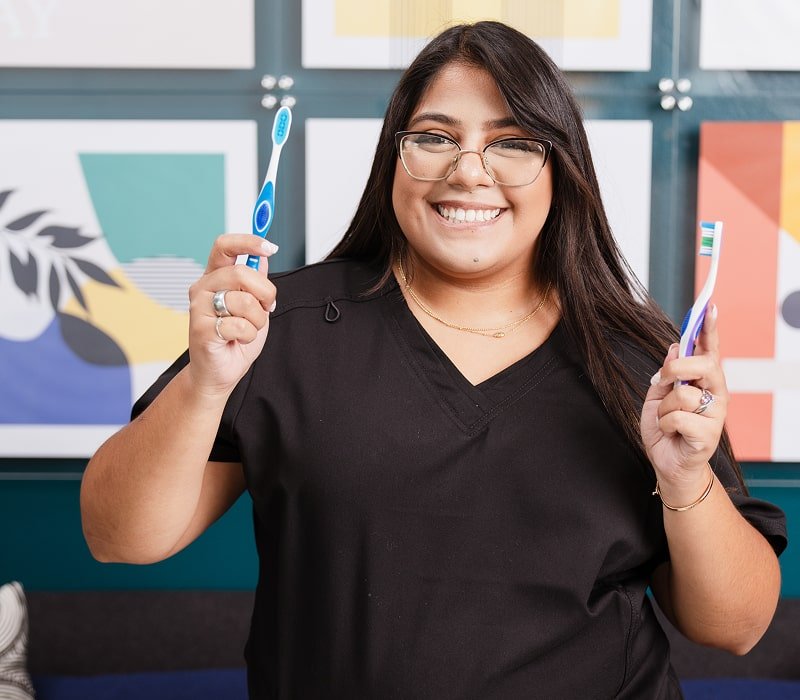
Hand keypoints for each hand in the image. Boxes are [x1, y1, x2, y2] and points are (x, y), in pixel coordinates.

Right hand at [186, 234, 278, 396]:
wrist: (219, 372)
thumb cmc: (235, 339)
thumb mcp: (254, 306)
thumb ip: (256, 283)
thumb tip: (262, 258)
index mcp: (214, 277)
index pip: (224, 246)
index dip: (248, 241)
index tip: (270, 246)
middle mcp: (203, 288)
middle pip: (242, 273)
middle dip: (265, 292)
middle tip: (267, 306)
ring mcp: (199, 308)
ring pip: (244, 301)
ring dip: (257, 320)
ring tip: (247, 329)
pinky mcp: (201, 329)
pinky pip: (239, 325)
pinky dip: (248, 335)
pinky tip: (237, 340)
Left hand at [640, 305, 728, 502]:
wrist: (667, 463)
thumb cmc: (666, 429)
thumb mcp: (657, 396)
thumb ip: (667, 373)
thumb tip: (674, 347)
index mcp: (705, 381)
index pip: (709, 349)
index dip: (709, 328)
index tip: (709, 307)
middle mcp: (716, 393)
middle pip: (702, 364)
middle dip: (676, 368)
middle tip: (664, 383)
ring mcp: (716, 413)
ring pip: (682, 394)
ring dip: (663, 408)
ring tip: (668, 420)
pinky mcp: (709, 433)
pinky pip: (677, 417)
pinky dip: (665, 425)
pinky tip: (672, 433)